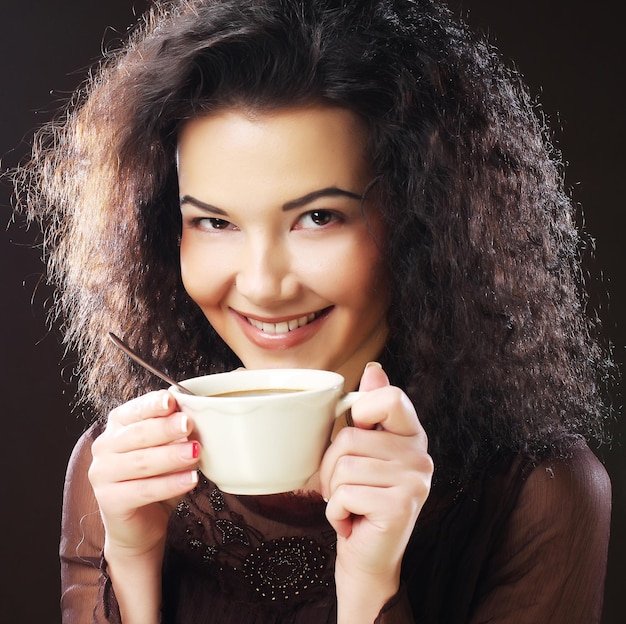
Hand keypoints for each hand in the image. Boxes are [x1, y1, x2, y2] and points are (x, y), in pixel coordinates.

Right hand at [88, 390, 199, 557]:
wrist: (141, 523)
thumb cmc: (157, 477)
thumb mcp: (169, 448)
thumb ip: (176, 432)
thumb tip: (193, 415)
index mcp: (118, 425)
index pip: (134, 410)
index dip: (153, 405)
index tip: (172, 400)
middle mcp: (105, 446)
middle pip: (137, 434)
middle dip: (165, 428)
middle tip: (188, 424)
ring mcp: (102, 474)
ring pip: (141, 462)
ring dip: (171, 456)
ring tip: (195, 452)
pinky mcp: (109, 501)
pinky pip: (143, 490)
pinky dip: (170, 484)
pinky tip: (190, 479)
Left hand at [319, 363, 432, 619]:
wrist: (367, 558)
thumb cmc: (360, 500)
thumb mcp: (363, 452)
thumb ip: (370, 411)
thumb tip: (375, 369)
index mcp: (412, 436)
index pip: (391, 397)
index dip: (362, 410)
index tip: (359, 435)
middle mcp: (421, 456)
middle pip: (350, 435)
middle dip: (332, 466)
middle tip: (345, 488)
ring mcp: (415, 481)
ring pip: (344, 465)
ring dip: (332, 491)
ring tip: (349, 505)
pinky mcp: (401, 506)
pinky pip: (345, 493)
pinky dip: (336, 512)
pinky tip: (351, 523)